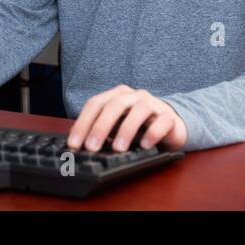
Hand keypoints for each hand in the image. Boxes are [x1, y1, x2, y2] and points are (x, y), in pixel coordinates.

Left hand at [67, 85, 187, 152]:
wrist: (170, 125)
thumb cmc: (138, 126)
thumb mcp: (115, 127)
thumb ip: (99, 131)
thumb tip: (78, 145)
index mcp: (117, 95)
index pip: (96, 104)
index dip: (83, 123)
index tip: (74, 144)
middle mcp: (134, 96)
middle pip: (115, 105)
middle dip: (101, 126)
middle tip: (92, 147)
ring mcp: (153, 104)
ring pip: (139, 110)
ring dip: (126, 130)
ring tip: (118, 149)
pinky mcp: (169, 117)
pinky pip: (161, 122)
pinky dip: (152, 133)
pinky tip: (145, 145)